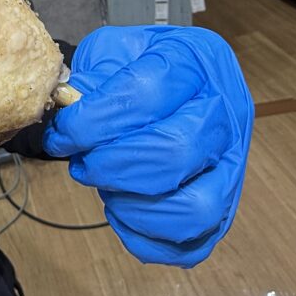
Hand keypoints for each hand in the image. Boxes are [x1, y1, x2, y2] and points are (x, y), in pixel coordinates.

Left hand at [43, 26, 252, 266]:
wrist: (183, 81)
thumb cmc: (142, 67)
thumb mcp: (114, 50)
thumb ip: (92, 76)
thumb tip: (71, 109)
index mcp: (195, 62)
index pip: (145, 95)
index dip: (93, 122)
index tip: (63, 135)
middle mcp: (226, 114)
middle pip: (176, 153)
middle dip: (113, 167)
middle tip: (85, 165)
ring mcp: (232, 164)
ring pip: (196, 207)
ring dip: (135, 207)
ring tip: (108, 190)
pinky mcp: (225, 206)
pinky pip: (193, 244)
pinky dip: (148, 239)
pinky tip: (123, 212)